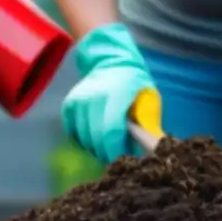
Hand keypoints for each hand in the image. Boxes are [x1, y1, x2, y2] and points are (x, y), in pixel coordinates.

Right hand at [62, 23, 161, 162]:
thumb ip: (149, 124)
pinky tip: (95, 137)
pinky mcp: (68, 105)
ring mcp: (78, 100)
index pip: (110, 131)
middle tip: (118, 157)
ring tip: (108, 145)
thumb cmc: (134, 84)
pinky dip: (84, 140)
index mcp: (116, 94)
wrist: (110, 62)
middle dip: (107, 153)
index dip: (116, 150)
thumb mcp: (149, 99)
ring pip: (84, 138)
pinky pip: (74, 132)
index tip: (124, 158)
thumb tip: (153, 150)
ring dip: (96, 148)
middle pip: (95, 138)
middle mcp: (93, 96)